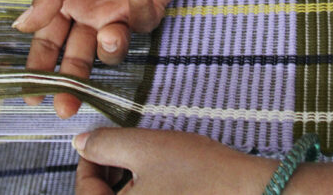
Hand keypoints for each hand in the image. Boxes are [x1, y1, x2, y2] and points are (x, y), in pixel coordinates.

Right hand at [13, 0, 194, 117]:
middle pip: (78, 55)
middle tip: (66, 105)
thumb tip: (21, 26)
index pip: (49, 40)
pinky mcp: (149, 6)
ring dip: (109, 48)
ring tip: (109, 34)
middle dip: (72, 83)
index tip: (32, 96)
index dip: (40, 68)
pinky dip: (138, 7)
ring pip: (112, 48)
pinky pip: (142, 24)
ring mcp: (120, 10)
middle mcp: (91, 10)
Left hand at [72, 128, 277, 194]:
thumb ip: (107, 144)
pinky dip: (148, 194)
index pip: (84, 191)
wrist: (251, 193)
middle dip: (108, 175)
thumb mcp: (147, 148)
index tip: (101, 142)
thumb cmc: (201, 174)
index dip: (89, 161)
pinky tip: (165, 182)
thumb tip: (81, 144)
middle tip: (127, 151)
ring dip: (128, 187)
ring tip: (150, 165)